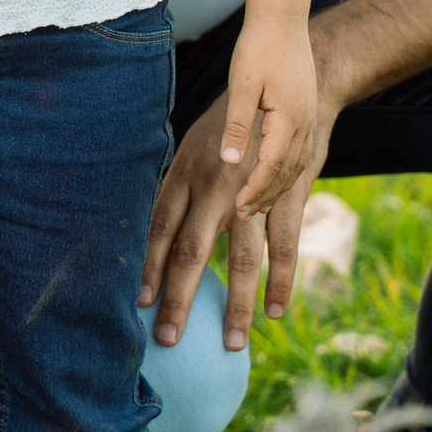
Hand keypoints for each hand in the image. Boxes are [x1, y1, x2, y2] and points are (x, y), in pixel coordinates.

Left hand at [142, 69, 337, 351]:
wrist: (291, 88)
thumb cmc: (234, 125)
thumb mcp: (195, 147)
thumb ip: (179, 188)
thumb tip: (152, 232)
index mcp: (187, 171)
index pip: (160, 227)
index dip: (149, 268)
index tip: (139, 305)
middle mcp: (216, 184)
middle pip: (191, 250)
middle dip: (178, 299)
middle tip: (168, 339)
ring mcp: (253, 190)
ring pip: (242, 257)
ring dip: (235, 303)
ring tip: (231, 342)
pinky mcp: (288, 194)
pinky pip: (285, 245)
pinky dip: (282, 280)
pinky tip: (278, 312)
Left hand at [218, 14, 315, 217]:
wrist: (284, 17)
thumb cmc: (259, 47)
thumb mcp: (243, 84)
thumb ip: (238, 124)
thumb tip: (231, 162)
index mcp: (289, 118)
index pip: (272, 166)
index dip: (255, 190)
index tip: (237, 208)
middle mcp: (304, 122)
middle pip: (287, 171)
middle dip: (265, 196)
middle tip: (242, 215)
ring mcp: (308, 116)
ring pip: (296, 164)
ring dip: (277, 186)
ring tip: (257, 204)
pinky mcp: (306, 110)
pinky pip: (300, 151)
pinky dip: (287, 171)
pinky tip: (274, 176)